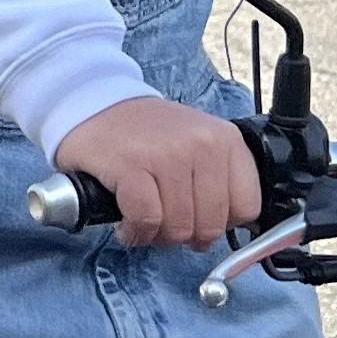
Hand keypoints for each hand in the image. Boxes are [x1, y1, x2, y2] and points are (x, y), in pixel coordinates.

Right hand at [56, 96, 260, 250]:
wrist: (90, 101)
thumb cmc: (144, 133)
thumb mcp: (197, 144)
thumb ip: (220, 180)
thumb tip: (228, 232)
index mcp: (225, 140)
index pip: (246, 209)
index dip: (220, 224)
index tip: (198, 218)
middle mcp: (201, 143)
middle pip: (210, 225)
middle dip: (184, 235)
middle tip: (164, 222)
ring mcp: (166, 154)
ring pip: (178, 227)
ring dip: (156, 236)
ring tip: (142, 221)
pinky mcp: (131, 166)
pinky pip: (146, 220)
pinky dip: (135, 232)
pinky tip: (126, 224)